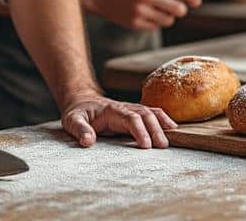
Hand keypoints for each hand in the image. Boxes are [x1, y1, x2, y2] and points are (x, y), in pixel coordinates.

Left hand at [61, 92, 176, 148]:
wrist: (81, 100)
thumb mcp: (72, 120)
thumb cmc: (78, 112)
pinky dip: (162, 119)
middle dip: (155, 129)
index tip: (146, 146)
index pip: (130, 118)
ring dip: (162, 124)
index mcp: (112, 110)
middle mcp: (124, 108)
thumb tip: (88, 141)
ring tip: (172, 137)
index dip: (139, 131)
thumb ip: (80, 130)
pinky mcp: (134, 114)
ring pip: (151, 113)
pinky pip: (151, 113)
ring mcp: (131, 109)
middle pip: (145, 115)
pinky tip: (172, 128)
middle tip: (163, 146)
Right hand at [87, 0, 200, 29]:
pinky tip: (147, 14)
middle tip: (180, 8)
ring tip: (158, 9)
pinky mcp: (135, 23)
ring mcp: (139, 11)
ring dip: (169, 16)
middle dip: (182, 9)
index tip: (198, 1)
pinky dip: (157, 22)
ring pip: (169, 20)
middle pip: (177, 8)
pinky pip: (157, 26)